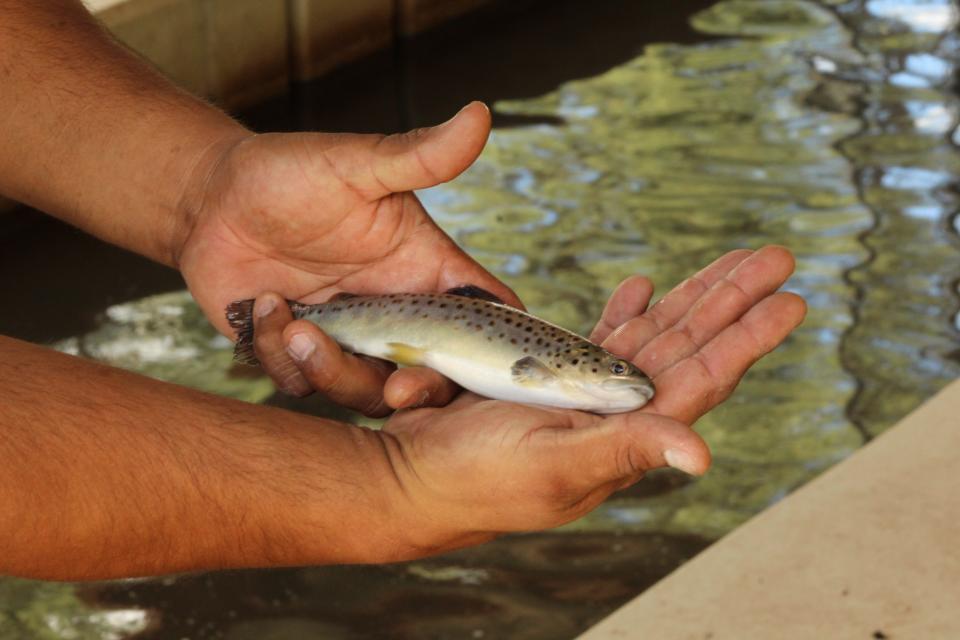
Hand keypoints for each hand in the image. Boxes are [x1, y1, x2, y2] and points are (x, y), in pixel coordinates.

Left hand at [177, 103, 517, 413]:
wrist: (211, 198)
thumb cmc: (289, 173)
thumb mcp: (357, 165)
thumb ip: (418, 156)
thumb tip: (479, 114)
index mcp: (421, 270)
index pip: (480, 317)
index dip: (494, 351)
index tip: (490, 369)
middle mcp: (391, 314)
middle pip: (432, 375)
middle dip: (421, 390)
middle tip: (399, 390)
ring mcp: (346, 340)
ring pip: (366, 391)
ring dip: (332, 370)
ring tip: (294, 324)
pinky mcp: (299, 354)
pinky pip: (303, 383)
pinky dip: (281, 354)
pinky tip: (263, 304)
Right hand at [370, 246, 804, 555]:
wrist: (415, 474)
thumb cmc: (478, 477)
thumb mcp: (553, 463)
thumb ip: (625, 451)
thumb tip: (702, 457)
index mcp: (623, 433)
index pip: (701, 379)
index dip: (745, 340)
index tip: (787, 301)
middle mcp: (615, 412)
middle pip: (689, 346)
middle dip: (731, 301)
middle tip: (775, 258)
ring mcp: (587, 392)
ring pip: (654, 334)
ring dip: (693, 298)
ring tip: (732, 263)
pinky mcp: (553, 379)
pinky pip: (603, 337)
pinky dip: (626, 311)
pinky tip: (644, 286)